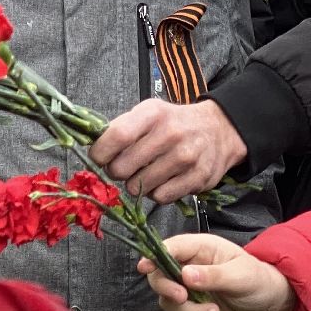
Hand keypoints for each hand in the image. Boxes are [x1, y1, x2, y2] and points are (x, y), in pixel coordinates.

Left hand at [90, 98, 245, 201]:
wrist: (219, 130)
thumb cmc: (174, 122)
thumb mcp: (149, 112)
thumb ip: (121, 128)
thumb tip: (92, 149)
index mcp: (153, 113)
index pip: (116, 136)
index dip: (100, 153)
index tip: (98, 158)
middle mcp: (170, 134)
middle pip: (122, 168)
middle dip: (116, 171)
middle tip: (124, 167)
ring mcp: (186, 157)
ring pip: (139, 187)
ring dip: (136, 184)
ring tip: (146, 172)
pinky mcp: (197, 178)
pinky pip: (160, 197)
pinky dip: (156, 193)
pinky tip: (162, 180)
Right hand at [137, 233, 297, 310]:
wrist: (269, 305)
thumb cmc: (258, 279)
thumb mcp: (241, 275)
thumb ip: (214, 275)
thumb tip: (185, 275)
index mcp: (199, 250)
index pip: (169, 248)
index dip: (153, 257)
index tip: (144, 268)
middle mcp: (188, 269)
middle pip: (159, 278)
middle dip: (169, 291)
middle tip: (185, 298)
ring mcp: (188, 293)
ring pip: (168, 305)